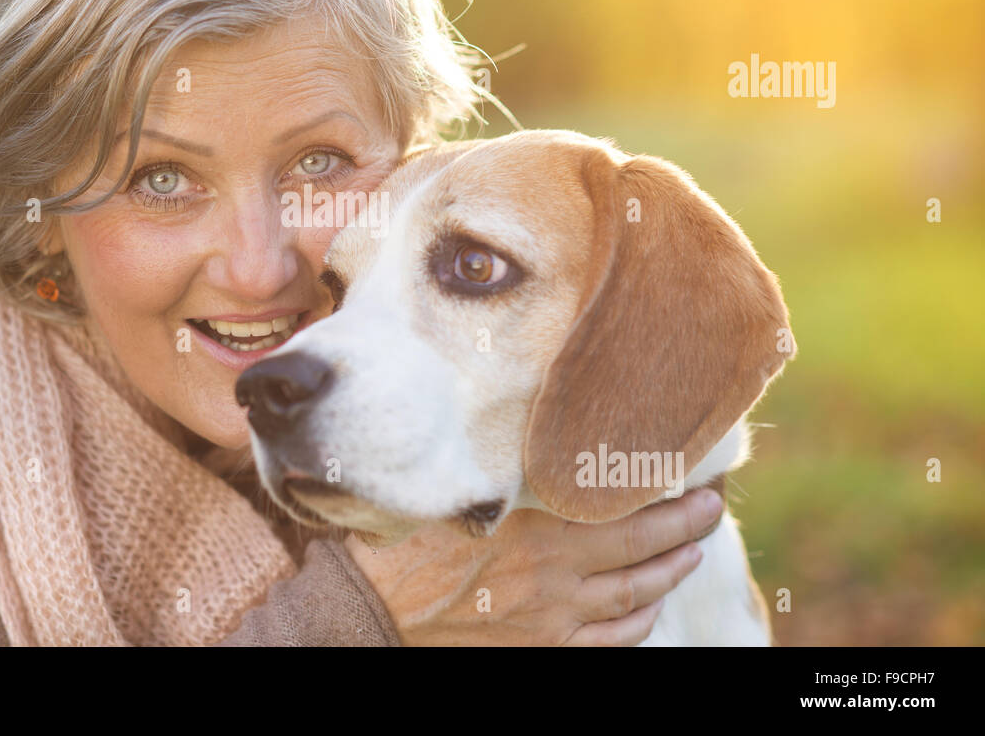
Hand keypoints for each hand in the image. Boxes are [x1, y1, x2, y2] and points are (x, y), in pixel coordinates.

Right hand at [344, 486, 723, 645]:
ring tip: (692, 552)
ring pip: (632, 597)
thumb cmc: (405, 539)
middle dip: (684, 526)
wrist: (371, 607)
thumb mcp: (457, 487)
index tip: (689, 472)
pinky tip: (648, 609)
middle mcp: (553, 571)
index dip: (661, 490)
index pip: (618, 504)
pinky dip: (636, 624)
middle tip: (712, 507)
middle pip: (639, 548)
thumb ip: (505, 469)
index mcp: (533, 523)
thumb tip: (541, 433)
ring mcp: (551, 616)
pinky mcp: (541, 648)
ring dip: (669, 573)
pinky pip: (607, 641)